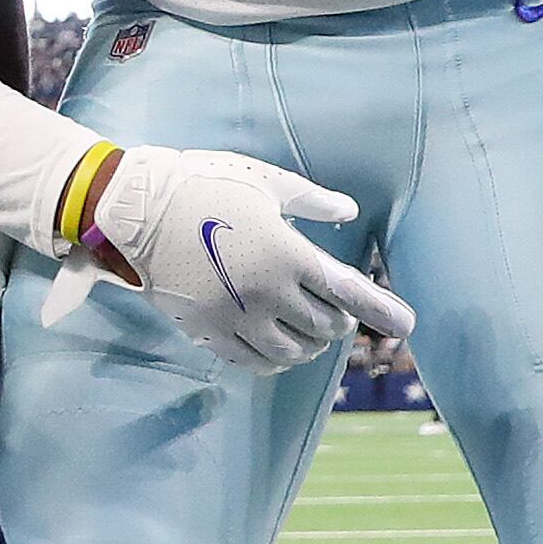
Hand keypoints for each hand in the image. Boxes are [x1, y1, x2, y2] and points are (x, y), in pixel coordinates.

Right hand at [50, 145, 413, 372]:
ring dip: (310, 343)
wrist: (134, 209)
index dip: (384, 310)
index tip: (407, 324)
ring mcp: (235, 315)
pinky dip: (276, 359)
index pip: (349, 292)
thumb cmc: (203, 185)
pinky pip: (254, 361)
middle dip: (338, 321)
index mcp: (286, 252)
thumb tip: (348, 211)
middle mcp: (266, 291)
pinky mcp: (206, 330)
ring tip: (308, 330)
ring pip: (294, 350)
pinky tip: (279, 349)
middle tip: (335, 310)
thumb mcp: (264, 181)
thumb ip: (311, 201)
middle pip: (326, 325)